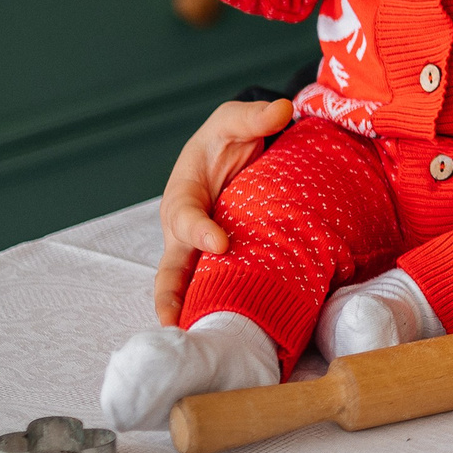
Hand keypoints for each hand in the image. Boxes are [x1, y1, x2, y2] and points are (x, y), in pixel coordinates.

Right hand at [152, 97, 294, 323]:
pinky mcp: (216, 262)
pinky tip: (233, 332)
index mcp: (182, 194)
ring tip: (202, 342)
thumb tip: (282, 110)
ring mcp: (198, 250)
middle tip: (176, 322)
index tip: (221, 242)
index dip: (199, 231)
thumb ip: (254, 117)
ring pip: (188, 286)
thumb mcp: (236, 121)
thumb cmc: (228, 138)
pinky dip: (215, 308)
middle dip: (170, 295)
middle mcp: (184, 230)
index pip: (185, 216)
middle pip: (170, 267)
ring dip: (191, 312)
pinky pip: (212, 287)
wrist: (234, 154)